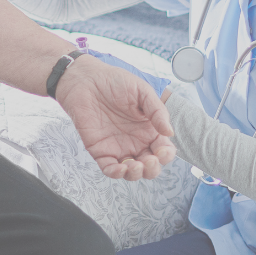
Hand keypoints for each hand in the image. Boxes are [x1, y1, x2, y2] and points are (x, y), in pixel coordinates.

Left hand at [55, 56, 176, 180]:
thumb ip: (157, 111)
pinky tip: (120, 168)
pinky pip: (109, 168)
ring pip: (131, 172)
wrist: (86, 80)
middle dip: (153, 169)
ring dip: (136, 174)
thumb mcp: (142, 92)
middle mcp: (136, 142)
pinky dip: (116, 173)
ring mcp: (118, 148)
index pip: (163, 150)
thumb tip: (169, 132)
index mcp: (149, 130)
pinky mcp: (100, 150)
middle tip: (149, 160)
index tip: (162, 150)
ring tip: (136, 166)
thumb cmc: (115, 82)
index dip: (166, 155)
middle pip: (150, 166)